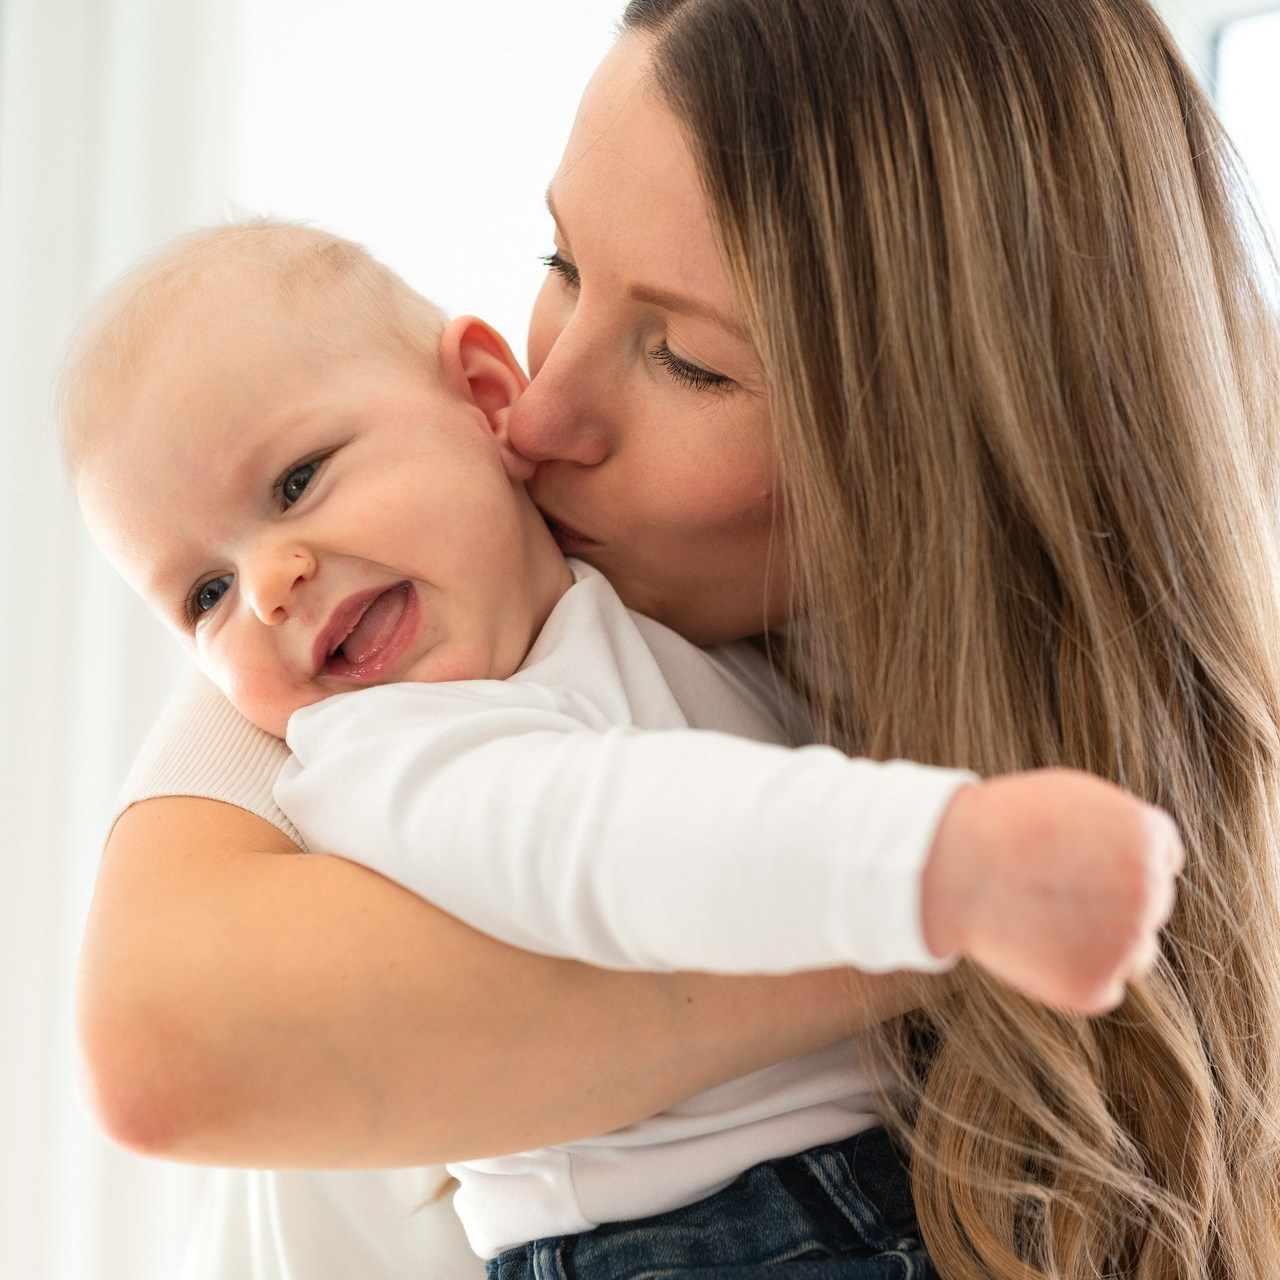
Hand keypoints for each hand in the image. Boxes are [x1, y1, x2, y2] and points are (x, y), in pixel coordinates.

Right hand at [921, 769, 1183, 1013]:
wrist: (949, 866)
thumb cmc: (1002, 823)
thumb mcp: (1075, 796)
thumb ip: (1123, 826)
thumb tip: (1153, 858)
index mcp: (1148, 839)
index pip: (1161, 860)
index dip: (1117, 860)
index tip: (1080, 863)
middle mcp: (1150, 892)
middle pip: (1149, 906)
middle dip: (1111, 900)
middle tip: (1052, 890)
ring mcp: (1125, 943)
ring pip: (1135, 952)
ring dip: (1103, 942)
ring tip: (1043, 917)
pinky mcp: (1094, 986)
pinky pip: (1103, 986)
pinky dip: (1075, 972)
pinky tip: (1037, 944)